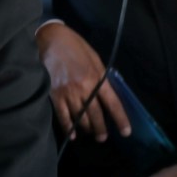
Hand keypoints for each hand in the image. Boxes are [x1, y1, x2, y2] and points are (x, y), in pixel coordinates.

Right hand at [35, 23, 130, 141]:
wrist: (50, 39)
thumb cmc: (74, 45)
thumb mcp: (94, 58)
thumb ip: (100, 76)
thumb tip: (105, 92)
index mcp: (97, 77)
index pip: (112, 103)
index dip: (120, 119)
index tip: (126, 132)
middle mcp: (84, 88)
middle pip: (96, 115)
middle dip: (101, 129)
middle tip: (103, 137)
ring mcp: (69, 93)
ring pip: (80, 118)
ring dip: (87, 128)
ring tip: (90, 133)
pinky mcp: (55, 95)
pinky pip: (63, 116)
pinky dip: (68, 127)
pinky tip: (72, 135)